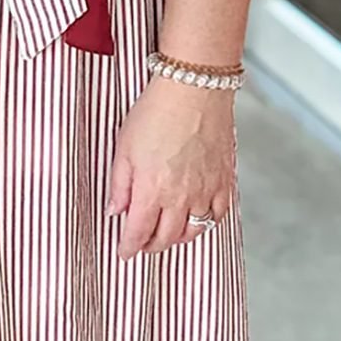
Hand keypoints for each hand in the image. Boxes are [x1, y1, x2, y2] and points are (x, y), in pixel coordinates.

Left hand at [106, 79, 235, 261]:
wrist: (195, 88)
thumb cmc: (157, 111)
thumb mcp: (124, 147)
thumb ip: (119, 184)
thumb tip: (115, 209)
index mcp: (152, 190)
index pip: (138, 232)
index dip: (129, 246)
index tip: (124, 251)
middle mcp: (181, 197)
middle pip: (166, 237)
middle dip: (151, 245)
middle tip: (143, 244)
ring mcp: (206, 190)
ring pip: (194, 231)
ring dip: (178, 238)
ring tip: (167, 234)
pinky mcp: (224, 179)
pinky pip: (218, 213)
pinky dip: (207, 222)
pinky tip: (198, 218)